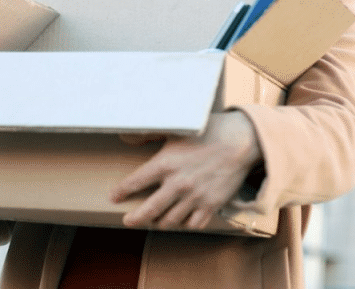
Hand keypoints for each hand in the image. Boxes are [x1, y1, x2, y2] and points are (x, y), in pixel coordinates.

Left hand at [110, 111, 259, 229]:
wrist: (241, 141)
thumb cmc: (208, 132)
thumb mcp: (175, 130)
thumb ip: (150, 135)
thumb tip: (126, 137)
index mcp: (165, 163)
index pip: (134, 183)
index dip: (121, 192)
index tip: (113, 197)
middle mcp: (177, 184)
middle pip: (149, 210)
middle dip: (135, 218)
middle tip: (128, 220)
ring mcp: (194, 197)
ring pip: (170, 221)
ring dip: (159, 222)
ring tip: (154, 220)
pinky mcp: (211, 205)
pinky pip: (193, 224)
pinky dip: (184, 224)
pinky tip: (180, 219)